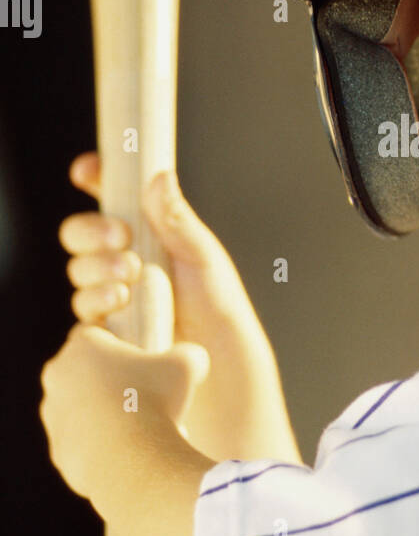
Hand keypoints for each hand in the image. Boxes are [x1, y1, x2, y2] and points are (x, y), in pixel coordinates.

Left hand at [39, 321, 208, 512]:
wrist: (132, 460)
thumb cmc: (158, 401)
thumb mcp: (188, 364)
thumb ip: (188, 353)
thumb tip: (192, 357)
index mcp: (82, 346)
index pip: (96, 335)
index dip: (121, 346)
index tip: (142, 360)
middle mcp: (58, 376)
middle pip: (85, 372)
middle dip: (109, 381)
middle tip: (144, 395)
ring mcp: (53, 416)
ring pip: (81, 410)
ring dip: (104, 414)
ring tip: (140, 428)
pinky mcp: (58, 449)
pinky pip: (83, 444)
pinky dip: (101, 446)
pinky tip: (128, 453)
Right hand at [59, 152, 300, 463]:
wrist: (222, 365)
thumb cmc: (219, 309)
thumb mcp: (203, 256)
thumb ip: (176, 220)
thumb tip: (159, 175)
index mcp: (149, 234)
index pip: (112, 197)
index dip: (96, 178)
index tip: (88, 170)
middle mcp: (125, 261)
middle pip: (82, 235)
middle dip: (91, 232)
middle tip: (121, 238)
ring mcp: (112, 295)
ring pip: (78, 270)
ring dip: (97, 268)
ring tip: (130, 278)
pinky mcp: (105, 329)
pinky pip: (82, 308)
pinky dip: (96, 300)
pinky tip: (119, 304)